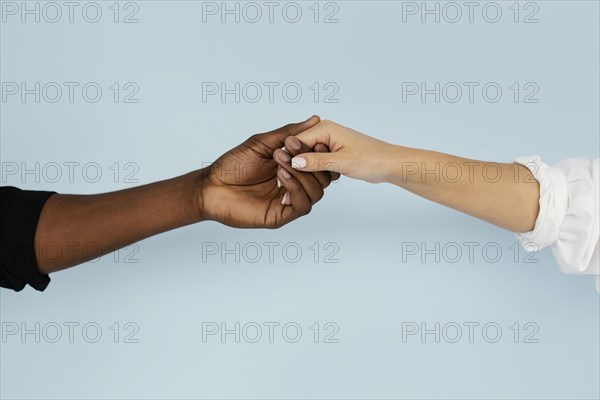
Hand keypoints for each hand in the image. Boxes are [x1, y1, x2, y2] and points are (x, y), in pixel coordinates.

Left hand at [200, 116, 332, 227]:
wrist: (211, 186)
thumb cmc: (233, 165)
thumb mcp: (263, 143)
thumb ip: (289, 133)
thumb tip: (314, 119)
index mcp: (293, 169)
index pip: (320, 164)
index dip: (322, 152)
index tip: (316, 139)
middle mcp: (294, 186)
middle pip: (324, 178)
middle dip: (311, 161)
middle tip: (291, 148)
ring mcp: (289, 201)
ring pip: (316, 192)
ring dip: (302, 173)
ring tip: (280, 161)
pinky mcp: (281, 215)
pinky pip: (302, 205)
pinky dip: (295, 188)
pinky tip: (281, 175)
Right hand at [287, 120, 396, 182]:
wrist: (390, 164)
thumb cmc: (372, 159)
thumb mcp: (342, 162)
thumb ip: (316, 162)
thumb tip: (294, 162)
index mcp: (324, 128)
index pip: (296, 142)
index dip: (289, 159)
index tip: (283, 176)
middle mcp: (324, 133)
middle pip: (299, 150)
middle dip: (297, 167)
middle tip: (291, 185)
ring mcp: (327, 143)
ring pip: (306, 158)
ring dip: (306, 171)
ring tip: (305, 184)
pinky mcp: (331, 153)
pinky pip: (315, 163)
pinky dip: (315, 173)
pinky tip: (316, 182)